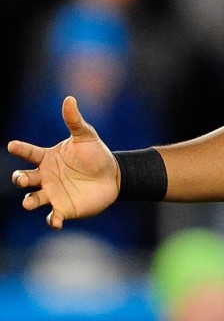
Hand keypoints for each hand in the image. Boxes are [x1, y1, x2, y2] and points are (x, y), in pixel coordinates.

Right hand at [7, 96, 119, 228]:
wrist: (113, 176)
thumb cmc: (96, 155)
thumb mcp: (86, 136)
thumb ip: (75, 121)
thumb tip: (69, 99)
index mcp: (47, 158)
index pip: (29, 153)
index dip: (20, 149)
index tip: (13, 145)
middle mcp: (45, 177)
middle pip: (25, 178)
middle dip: (20, 178)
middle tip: (23, 178)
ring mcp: (52, 193)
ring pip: (33, 199)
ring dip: (28, 201)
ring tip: (28, 202)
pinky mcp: (63, 208)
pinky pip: (53, 216)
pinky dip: (52, 220)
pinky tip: (55, 221)